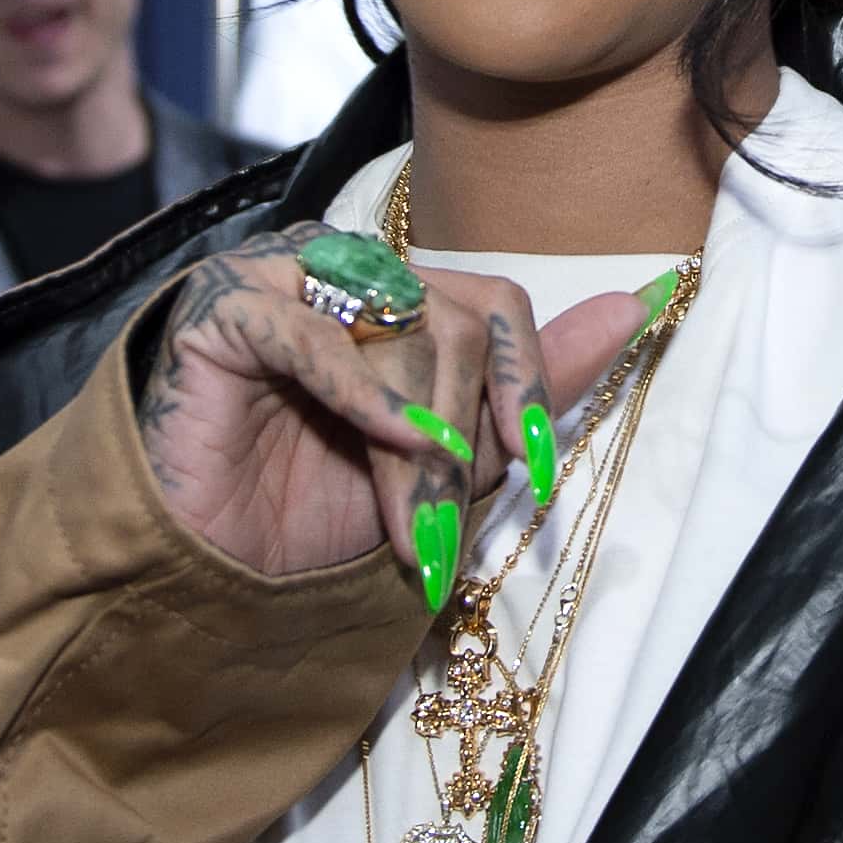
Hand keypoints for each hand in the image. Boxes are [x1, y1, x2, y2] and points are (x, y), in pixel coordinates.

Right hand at [135, 222, 652, 597]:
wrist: (207, 570)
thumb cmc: (313, 514)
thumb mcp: (444, 459)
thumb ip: (525, 390)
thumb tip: (634, 306)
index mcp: (394, 297)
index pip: (495, 303)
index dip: (526, 384)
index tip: (532, 469)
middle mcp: (340, 272)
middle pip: (455, 317)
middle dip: (462, 435)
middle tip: (436, 527)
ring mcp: (278, 279)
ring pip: (398, 323)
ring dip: (416, 438)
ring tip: (398, 523)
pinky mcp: (220, 308)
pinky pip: (312, 330)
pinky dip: (363, 393)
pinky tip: (385, 444)